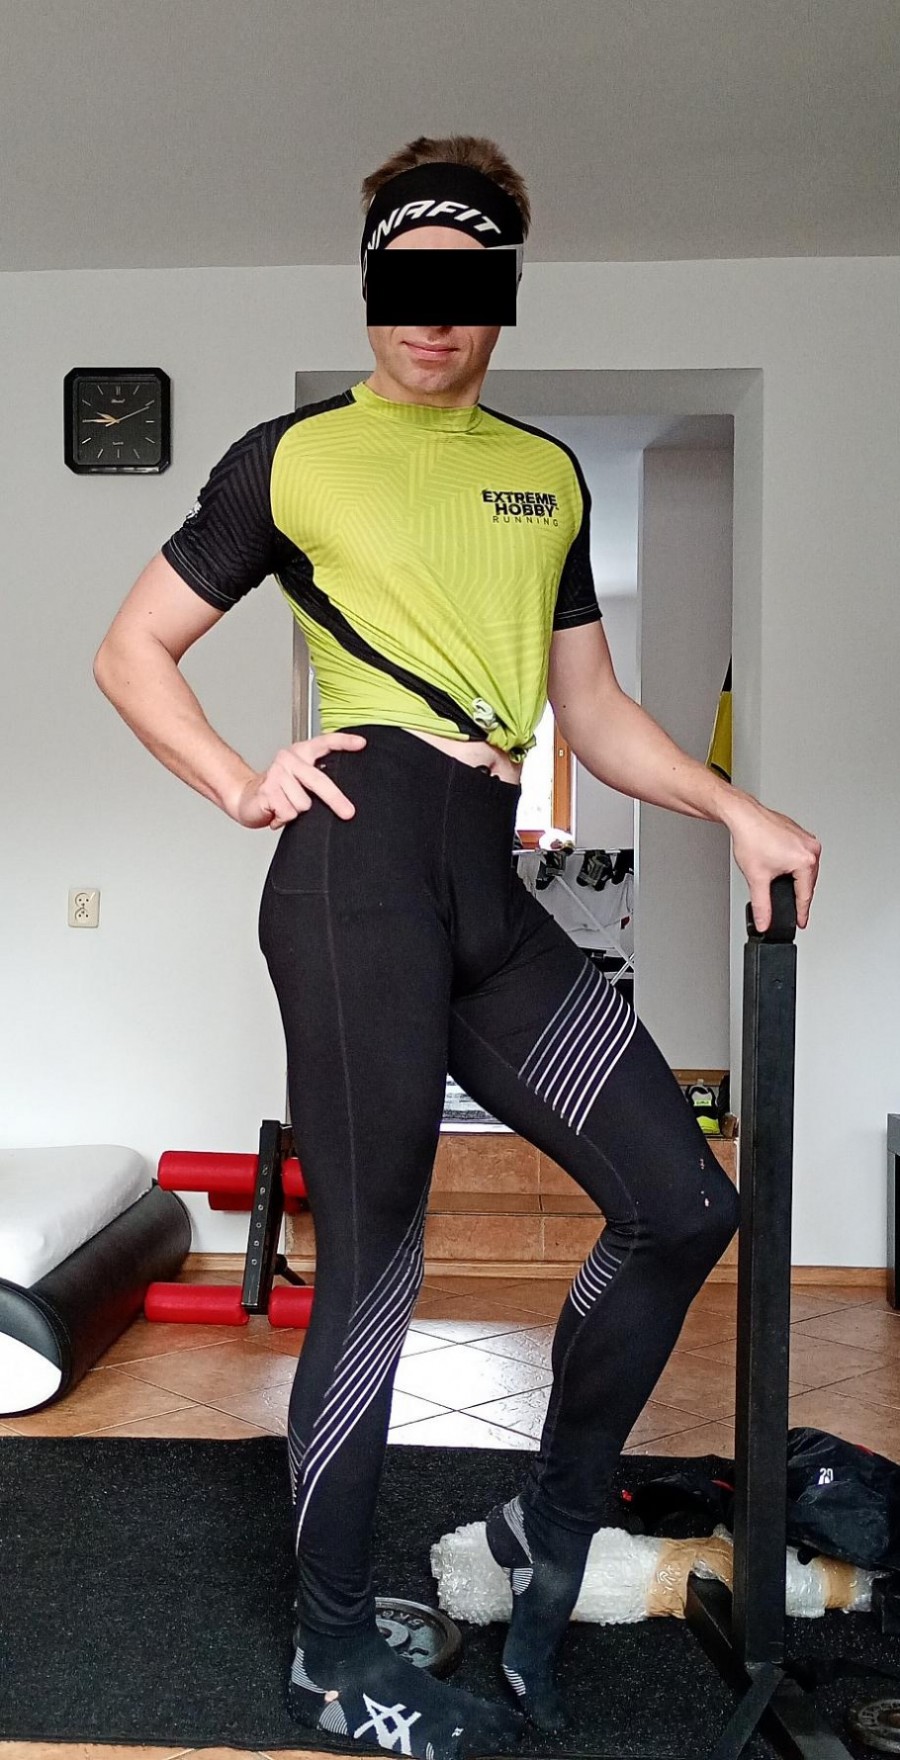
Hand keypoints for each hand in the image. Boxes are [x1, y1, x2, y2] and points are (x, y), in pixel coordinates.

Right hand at [230, 732, 366, 828]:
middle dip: (335, 799)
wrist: (245, 797)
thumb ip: (317, 779)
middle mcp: (288, 759)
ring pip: (304, 804)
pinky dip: (284, 819)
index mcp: (300, 753)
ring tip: (287, 806)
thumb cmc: (277, 790)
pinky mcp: (267, 791)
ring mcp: (277, 774)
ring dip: (297, 812)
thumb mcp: (299, 779)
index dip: (344, 742)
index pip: (324, 742)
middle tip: (348, 812)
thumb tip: (343, 797)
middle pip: (318, 780)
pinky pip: (289, 813)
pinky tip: (277, 812)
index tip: (361, 744)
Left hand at [724, 792, 821, 930]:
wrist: (743, 815)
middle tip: (793, 910)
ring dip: (797, 880)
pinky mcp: (800, 834)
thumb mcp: (757, 878)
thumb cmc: (751, 837)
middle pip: (808, 882)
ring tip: (786, 889)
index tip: (801, 922)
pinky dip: (794, 866)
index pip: (805, 895)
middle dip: (798, 895)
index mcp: (805, 860)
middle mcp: (810, 848)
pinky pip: (802, 856)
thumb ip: (762, 906)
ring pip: (806, 869)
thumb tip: (764, 922)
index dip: (801, 912)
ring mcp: (806, 839)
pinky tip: (783, 869)